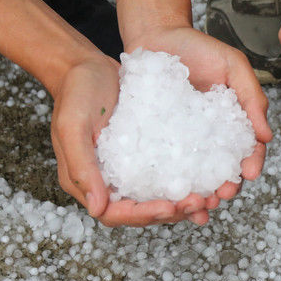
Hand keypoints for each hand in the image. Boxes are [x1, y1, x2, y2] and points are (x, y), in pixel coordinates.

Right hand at [50, 55, 213, 225]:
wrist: (86, 66)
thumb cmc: (75, 92)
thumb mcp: (72, 126)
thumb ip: (82, 167)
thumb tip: (97, 209)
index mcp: (85, 181)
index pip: (114, 213)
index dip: (142, 215)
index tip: (169, 207)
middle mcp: (106, 180)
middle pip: (139, 210)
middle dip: (170, 211)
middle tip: (199, 203)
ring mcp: (126, 167)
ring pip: (155, 195)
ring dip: (180, 200)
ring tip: (208, 197)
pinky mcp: (142, 151)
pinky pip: (164, 171)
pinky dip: (183, 178)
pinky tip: (206, 177)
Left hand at [126, 26, 272, 215]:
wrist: (156, 36)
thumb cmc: (198, 47)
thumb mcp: (233, 65)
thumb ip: (252, 96)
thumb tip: (267, 136)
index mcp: (234, 121)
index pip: (249, 148)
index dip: (252, 163)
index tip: (250, 174)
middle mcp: (210, 136)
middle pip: (222, 169)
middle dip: (225, 187)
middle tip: (220, 196)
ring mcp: (183, 141)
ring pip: (195, 175)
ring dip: (199, 194)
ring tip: (197, 205)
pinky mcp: (157, 141)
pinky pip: (164, 166)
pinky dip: (169, 185)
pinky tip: (168, 198)